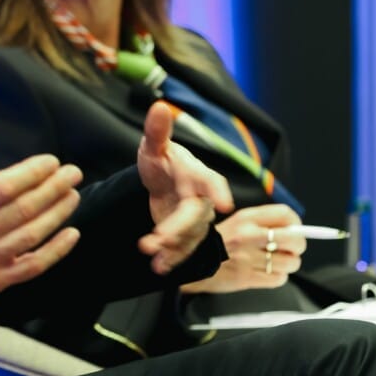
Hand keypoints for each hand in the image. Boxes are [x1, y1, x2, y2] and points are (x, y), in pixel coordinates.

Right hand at [0, 124, 81, 333]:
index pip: (2, 187)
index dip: (31, 173)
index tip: (51, 161)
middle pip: (22, 209)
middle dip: (53, 188)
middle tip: (72, 173)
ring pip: (31, 235)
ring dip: (57, 213)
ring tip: (73, 194)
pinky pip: (33, 266)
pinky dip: (56, 250)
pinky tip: (72, 233)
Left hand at [137, 102, 234, 274]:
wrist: (159, 181)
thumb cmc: (161, 160)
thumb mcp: (153, 146)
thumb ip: (157, 131)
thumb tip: (159, 107)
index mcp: (197, 174)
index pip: (212, 181)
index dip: (219, 192)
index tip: (224, 205)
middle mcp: (202, 199)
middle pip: (196, 215)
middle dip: (179, 228)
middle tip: (157, 239)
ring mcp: (195, 219)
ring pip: (190, 236)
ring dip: (173, 248)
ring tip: (151, 254)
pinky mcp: (186, 235)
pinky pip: (183, 248)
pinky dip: (171, 258)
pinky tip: (158, 267)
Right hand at [180, 204, 305, 292]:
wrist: (192, 262)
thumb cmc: (216, 242)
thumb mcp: (236, 222)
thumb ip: (263, 223)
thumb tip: (294, 229)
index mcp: (246, 218)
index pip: (286, 215)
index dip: (296, 223)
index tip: (295, 229)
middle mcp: (249, 236)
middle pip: (295, 240)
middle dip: (298, 247)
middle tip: (290, 249)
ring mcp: (249, 258)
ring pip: (290, 263)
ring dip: (288, 265)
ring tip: (276, 263)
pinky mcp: (248, 278)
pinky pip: (279, 279)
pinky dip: (277, 278)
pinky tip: (267, 273)